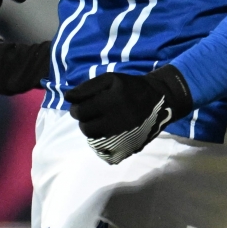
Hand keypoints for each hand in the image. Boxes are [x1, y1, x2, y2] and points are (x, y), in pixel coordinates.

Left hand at [66, 65, 193, 164]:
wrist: (159, 99)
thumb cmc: (130, 87)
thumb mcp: (110, 78)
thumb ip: (87, 87)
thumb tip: (68, 97)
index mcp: (111, 101)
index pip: (80, 112)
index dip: (76, 109)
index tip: (80, 105)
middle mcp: (117, 120)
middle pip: (86, 128)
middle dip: (84, 121)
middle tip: (90, 114)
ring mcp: (123, 135)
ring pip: (95, 139)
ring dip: (92, 130)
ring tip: (99, 121)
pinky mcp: (129, 145)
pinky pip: (107, 148)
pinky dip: (103, 140)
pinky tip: (108, 130)